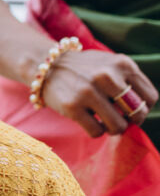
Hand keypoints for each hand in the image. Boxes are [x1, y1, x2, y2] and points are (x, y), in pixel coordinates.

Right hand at [41, 49, 156, 136]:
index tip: (132, 110)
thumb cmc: (84, 69)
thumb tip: (141, 110)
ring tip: (105, 123)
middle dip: (131, 120)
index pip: (150, 97)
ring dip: (114, 128)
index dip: (144, 108)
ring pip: (118, 126)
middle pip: (137, 113)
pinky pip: (96, 131)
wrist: (46, 65)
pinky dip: (96, 131)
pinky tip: (90, 122)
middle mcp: (107, 76)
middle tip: (121, 119)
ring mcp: (88, 92)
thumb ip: (129, 80)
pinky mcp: (72, 106)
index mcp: (122, 64)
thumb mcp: (110, 64)